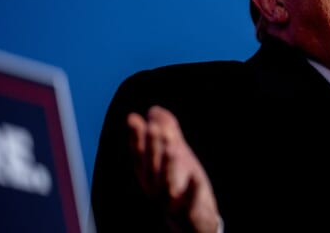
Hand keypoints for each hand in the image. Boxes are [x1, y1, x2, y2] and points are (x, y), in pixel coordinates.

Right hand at [127, 105, 219, 232]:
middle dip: (152, 146)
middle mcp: (154, 188)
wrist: (192, 223)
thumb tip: (154, 109)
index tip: (133, 118)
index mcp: (149, 175)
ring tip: (172, 147)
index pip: (139, 154)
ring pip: (166, 184)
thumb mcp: (175, 157)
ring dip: (167, 166)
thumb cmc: (181, 187)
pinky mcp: (188, 212)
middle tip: (154, 127)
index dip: (135, 137)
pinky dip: (192, 191)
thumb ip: (167, 133)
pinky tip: (196, 178)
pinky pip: (190, 202)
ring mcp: (169, 203)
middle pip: (151, 166)